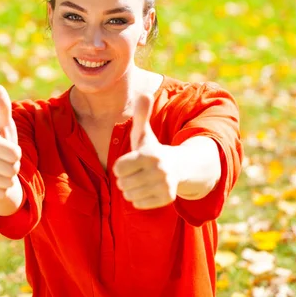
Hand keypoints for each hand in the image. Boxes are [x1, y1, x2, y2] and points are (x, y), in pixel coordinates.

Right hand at [0, 85, 21, 202]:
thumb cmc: (2, 146)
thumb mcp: (6, 128)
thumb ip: (3, 109)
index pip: (13, 153)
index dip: (16, 153)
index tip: (11, 151)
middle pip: (12, 167)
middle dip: (15, 166)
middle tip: (7, 162)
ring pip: (8, 180)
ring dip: (10, 177)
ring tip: (2, 171)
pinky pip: (2, 191)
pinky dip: (4, 188)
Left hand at [113, 94, 178, 209]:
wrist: (177, 167)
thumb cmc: (152, 149)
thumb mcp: (144, 133)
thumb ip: (141, 115)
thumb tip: (145, 92)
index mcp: (149, 154)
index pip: (118, 168)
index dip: (121, 166)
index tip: (131, 161)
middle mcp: (159, 171)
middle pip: (122, 183)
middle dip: (125, 179)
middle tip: (136, 172)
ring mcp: (164, 186)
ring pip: (129, 195)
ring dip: (131, 189)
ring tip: (141, 181)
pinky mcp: (167, 199)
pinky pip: (138, 204)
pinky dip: (138, 199)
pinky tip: (146, 190)